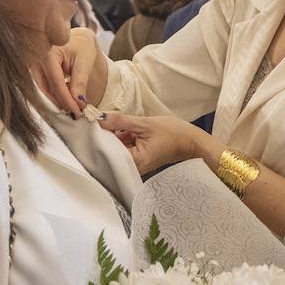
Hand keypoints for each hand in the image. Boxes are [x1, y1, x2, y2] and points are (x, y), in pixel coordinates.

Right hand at [34, 27, 103, 117]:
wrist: (76, 39)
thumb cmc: (81, 46)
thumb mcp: (85, 62)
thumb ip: (80, 82)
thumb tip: (78, 103)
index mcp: (47, 52)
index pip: (56, 83)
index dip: (67, 100)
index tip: (77, 112)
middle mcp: (34, 59)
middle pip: (46, 88)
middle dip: (62, 103)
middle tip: (76, 113)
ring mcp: (31, 65)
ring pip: (43, 90)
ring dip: (57, 101)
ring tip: (73, 108)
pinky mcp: (33, 71)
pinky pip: (42, 87)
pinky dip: (54, 95)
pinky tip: (66, 100)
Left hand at [101, 112, 217, 174]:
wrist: (190, 141)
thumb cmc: (173, 134)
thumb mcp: (145, 124)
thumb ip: (120, 121)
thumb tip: (99, 118)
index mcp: (134, 162)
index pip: (107, 151)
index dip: (99, 137)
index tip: (93, 123)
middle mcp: (132, 167)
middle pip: (109, 152)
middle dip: (107, 135)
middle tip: (103, 120)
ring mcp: (135, 164)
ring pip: (116, 149)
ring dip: (115, 136)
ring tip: (120, 124)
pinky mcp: (138, 159)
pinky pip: (124, 149)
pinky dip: (123, 139)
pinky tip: (128, 131)